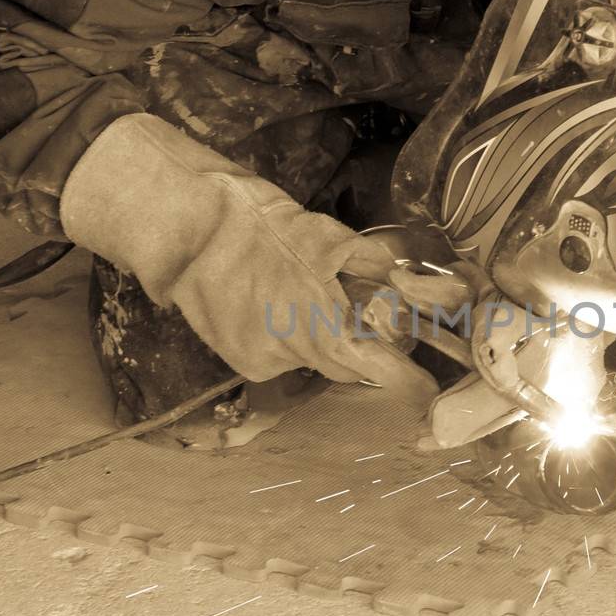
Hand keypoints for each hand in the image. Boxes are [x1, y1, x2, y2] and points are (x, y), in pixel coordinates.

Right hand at [60, 114, 437, 407]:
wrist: (189, 229)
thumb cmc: (262, 227)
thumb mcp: (327, 236)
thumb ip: (370, 263)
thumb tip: (404, 276)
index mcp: (321, 325)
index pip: (374, 367)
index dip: (403, 378)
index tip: (425, 388)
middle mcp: (293, 355)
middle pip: (343, 364)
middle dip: (357, 346)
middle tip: (359, 318)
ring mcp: (263, 361)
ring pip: (309, 358)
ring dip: (315, 336)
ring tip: (297, 295)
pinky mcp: (240, 362)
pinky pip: (279, 356)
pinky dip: (284, 338)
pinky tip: (269, 306)